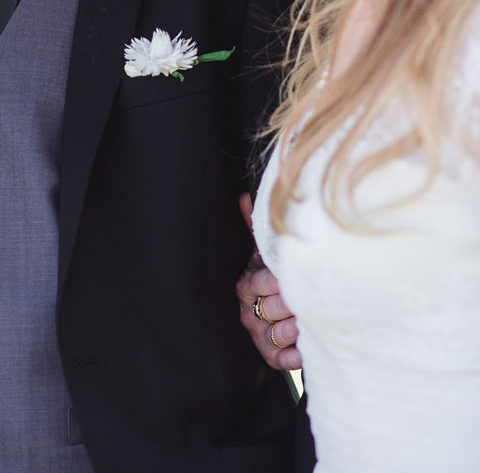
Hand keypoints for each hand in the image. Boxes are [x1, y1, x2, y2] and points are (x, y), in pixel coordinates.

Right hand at [236, 193, 301, 370]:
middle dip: (291, 302)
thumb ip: (257, 228)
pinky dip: (297, 354)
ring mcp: (260, 336)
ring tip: (310, 318)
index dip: (275, 280)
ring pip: (277, 333)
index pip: (258, 283)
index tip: (290, 276)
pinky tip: (309, 345)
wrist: (283, 314)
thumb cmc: (275, 276)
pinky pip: (284, 360)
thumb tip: (246, 198)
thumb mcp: (265, 253)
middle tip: (310, 296)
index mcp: (246, 286)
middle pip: (270, 308)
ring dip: (296, 326)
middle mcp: (249, 312)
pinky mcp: (272, 358)